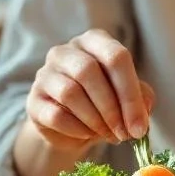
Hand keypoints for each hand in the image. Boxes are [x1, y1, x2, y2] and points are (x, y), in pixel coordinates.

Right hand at [26, 29, 154, 153]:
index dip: (130, 93)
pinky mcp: (33, 100)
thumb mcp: (129, 97)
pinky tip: (87, 134)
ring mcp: (45, 73)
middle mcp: (66, 51)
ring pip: (70, 92)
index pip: (116, 57)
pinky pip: (55, 114)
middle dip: (112, 108)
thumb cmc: (106, 102)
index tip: (139, 126)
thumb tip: (140, 117)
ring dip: (95, 119)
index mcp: (95, 41)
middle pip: (89, 71)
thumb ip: (141, 99)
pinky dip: (77, 129)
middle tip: (124, 134)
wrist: (72, 126)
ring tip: (109, 134)